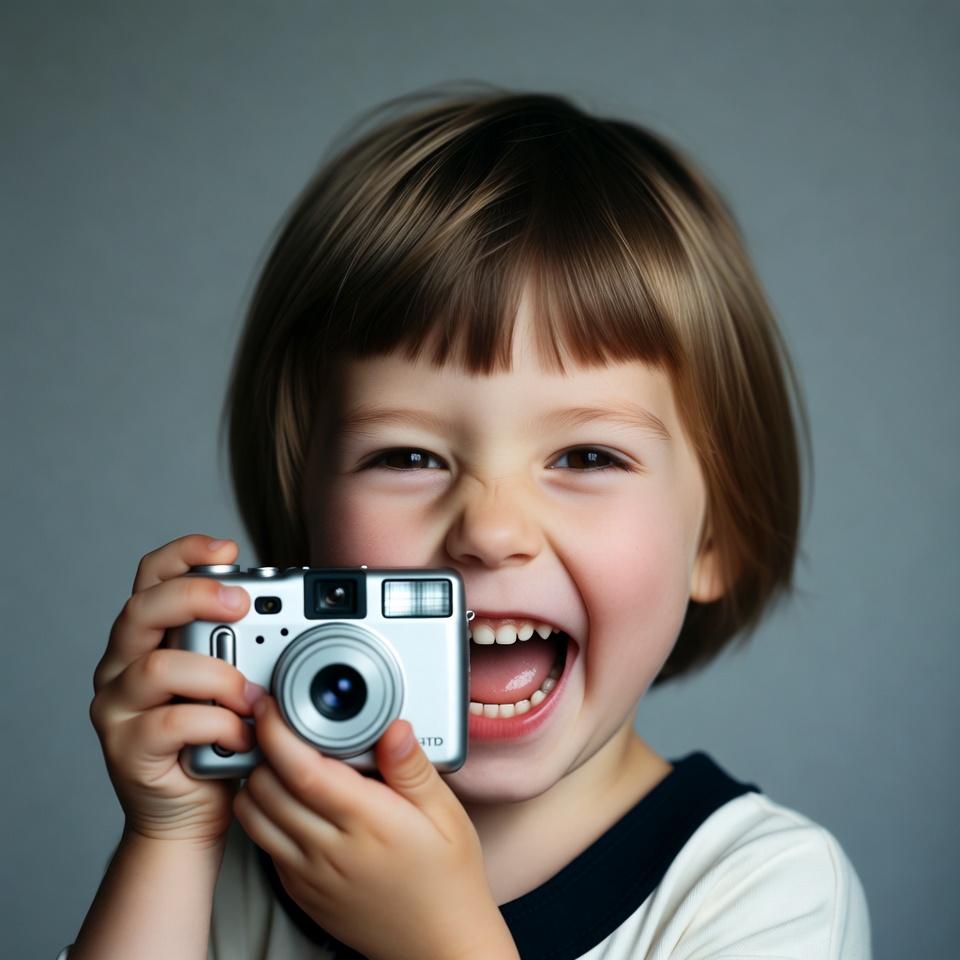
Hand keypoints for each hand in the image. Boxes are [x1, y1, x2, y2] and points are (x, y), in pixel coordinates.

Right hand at [90, 535, 264, 845]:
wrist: (190, 814)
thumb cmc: (219, 740)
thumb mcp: (235, 680)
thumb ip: (247, 645)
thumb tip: (299, 610)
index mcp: (150, 636)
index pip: (151, 576)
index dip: (184, 553)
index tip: (227, 545)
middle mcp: (123, 664)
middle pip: (142, 608)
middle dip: (195, 596)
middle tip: (241, 603)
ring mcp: (118, 707)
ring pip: (156, 666)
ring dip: (216, 674)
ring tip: (252, 694)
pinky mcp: (127, 748)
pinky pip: (171, 723)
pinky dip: (217, 723)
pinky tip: (244, 733)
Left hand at [234, 700, 518, 959]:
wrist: (439, 946)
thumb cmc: (448, 878)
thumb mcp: (447, 814)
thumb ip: (413, 767)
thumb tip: (394, 726)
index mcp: (368, 822)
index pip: (303, 770)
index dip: (278, 733)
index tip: (273, 705)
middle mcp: (330, 849)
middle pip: (266, 788)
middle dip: (263, 747)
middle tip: (277, 723)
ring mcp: (309, 875)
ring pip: (254, 816)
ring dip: (257, 780)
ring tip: (279, 758)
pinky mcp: (300, 892)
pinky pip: (264, 845)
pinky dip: (264, 813)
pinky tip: (290, 799)